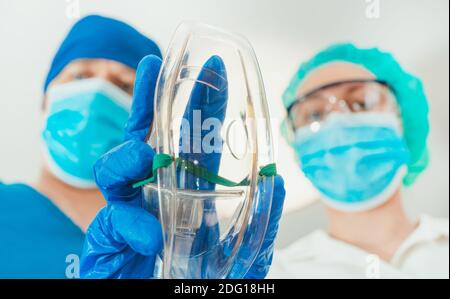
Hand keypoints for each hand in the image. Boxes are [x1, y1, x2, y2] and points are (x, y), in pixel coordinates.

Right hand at [80, 54, 285, 278]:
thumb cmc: (202, 281)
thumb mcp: (245, 259)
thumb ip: (263, 228)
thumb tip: (277, 184)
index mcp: (187, 193)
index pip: (191, 143)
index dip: (199, 108)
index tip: (212, 73)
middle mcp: (154, 195)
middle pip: (148, 139)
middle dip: (152, 100)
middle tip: (156, 67)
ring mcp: (128, 214)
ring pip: (114, 169)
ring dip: (127, 157)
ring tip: (145, 157)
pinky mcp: (106, 242)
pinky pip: (110, 223)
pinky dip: (128, 224)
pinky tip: (148, 235)